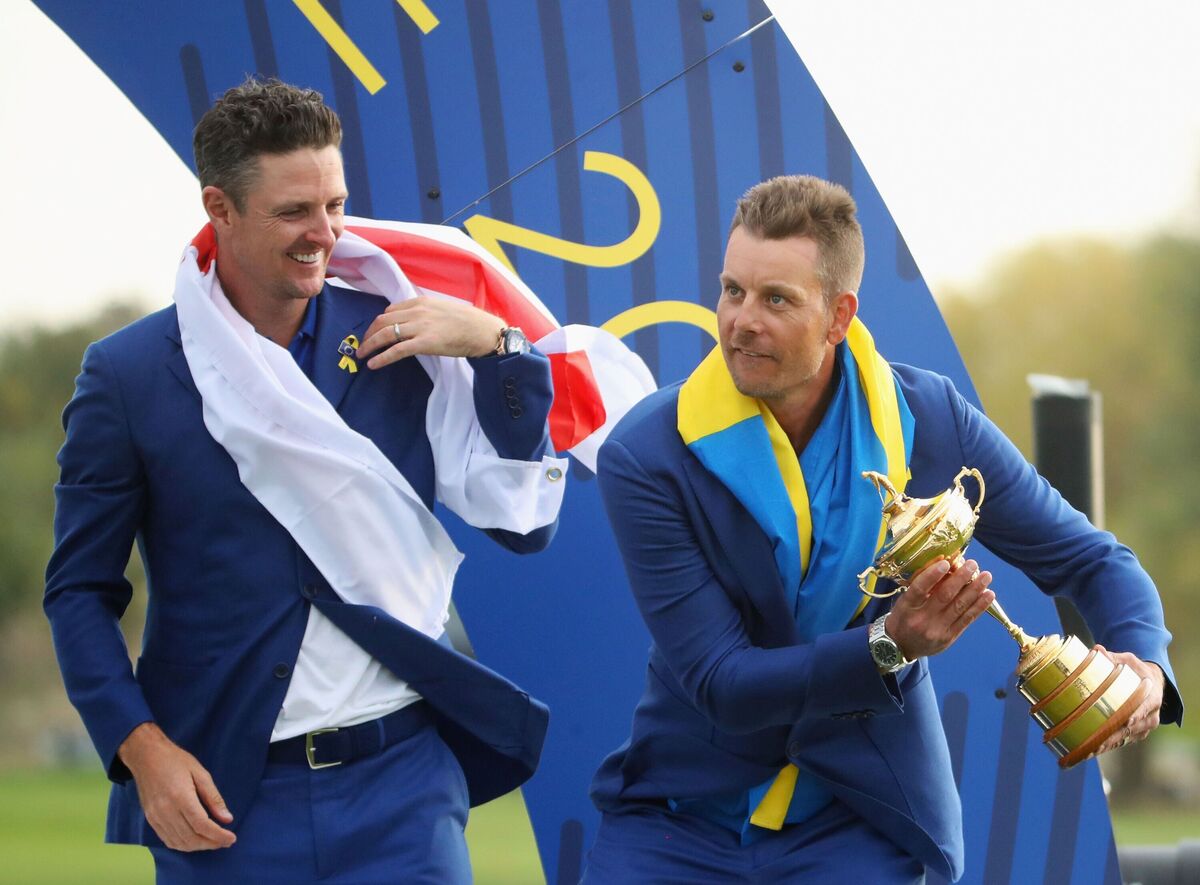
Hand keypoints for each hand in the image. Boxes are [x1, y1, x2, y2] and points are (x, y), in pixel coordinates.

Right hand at [118, 722, 235, 850]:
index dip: (218, 836)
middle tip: (225, 841)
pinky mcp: (150, 819)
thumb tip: (227, 819)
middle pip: (191, 838)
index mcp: (181, 797)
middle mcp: (166, 810)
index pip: (202, 825)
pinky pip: (167, 840)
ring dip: (198, 846)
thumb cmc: (176, 761)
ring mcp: (156, 817)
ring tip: (213, 842)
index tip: (231, 838)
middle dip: (211, 843)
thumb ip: (213, 798)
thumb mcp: (200, 773)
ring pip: (179, 842)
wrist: (146, 756)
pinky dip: (183, 845)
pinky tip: (194, 841)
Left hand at [356, 297, 504, 367]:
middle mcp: (417, 312)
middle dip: (369, 333)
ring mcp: (420, 327)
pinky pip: (396, 351)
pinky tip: (373, 364)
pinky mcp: (424, 343)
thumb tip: (414, 322)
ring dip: (370, 345)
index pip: (391, 311)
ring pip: (385, 335)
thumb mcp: (442, 309)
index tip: (375, 332)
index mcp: (420, 302)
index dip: (379, 323)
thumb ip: (426, 313)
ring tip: (362, 354)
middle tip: (362, 344)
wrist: (482, 331)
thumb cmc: (467, 322)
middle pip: (383, 321)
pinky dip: (381, 357)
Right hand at [886, 558, 994, 661]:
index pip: (919, 589)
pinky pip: (967, 620)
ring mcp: (937, 630)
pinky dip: (979, 606)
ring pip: (959, 606)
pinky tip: (988, 595)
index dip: (933, 575)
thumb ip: (921, 589)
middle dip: (961, 578)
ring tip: (986, 576)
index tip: (946, 563)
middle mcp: (921, 619)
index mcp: (906, 607)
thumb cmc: (903, 618)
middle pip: (944, 596)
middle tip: (973, 564)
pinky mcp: (949, 638)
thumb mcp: (903, 602)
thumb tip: (946, 569)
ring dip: (975, 590)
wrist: (901, 647)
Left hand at [1093, 648, 1165, 755]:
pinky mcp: (1136, 733)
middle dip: (1115, 736)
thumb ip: (1114, 658)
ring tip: (1090, 750)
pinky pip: (1122, 741)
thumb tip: (1097, 650)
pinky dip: (1108, 746)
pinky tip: (1092, 750)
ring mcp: (1144, 727)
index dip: (1136, 715)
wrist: (1150, 683)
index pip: (1145, 707)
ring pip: (1126, 737)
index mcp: (1152, 697)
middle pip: (1133, 728)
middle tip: (1098, 742)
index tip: (1127, 721)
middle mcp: (1151, 716)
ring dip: (1109, 744)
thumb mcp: (1129, 661)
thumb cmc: (1137, 671)